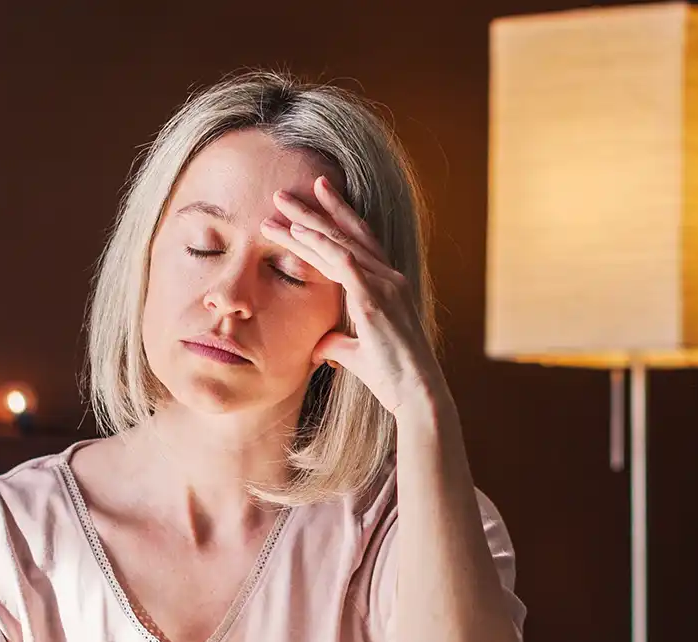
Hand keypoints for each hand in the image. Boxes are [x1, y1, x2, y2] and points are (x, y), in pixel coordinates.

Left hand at [264, 176, 447, 418]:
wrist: (416, 394)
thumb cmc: (392, 378)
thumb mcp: (356, 356)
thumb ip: (337, 345)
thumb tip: (319, 348)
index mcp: (388, 286)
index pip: (357, 245)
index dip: (335, 221)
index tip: (312, 202)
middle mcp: (389, 278)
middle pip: (348, 234)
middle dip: (317, 210)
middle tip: (288, 192)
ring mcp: (385, 285)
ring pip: (341, 243)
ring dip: (308, 221)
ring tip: (280, 203)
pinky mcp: (375, 299)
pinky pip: (344, 262)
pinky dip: (321, 245)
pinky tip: (300, 232)